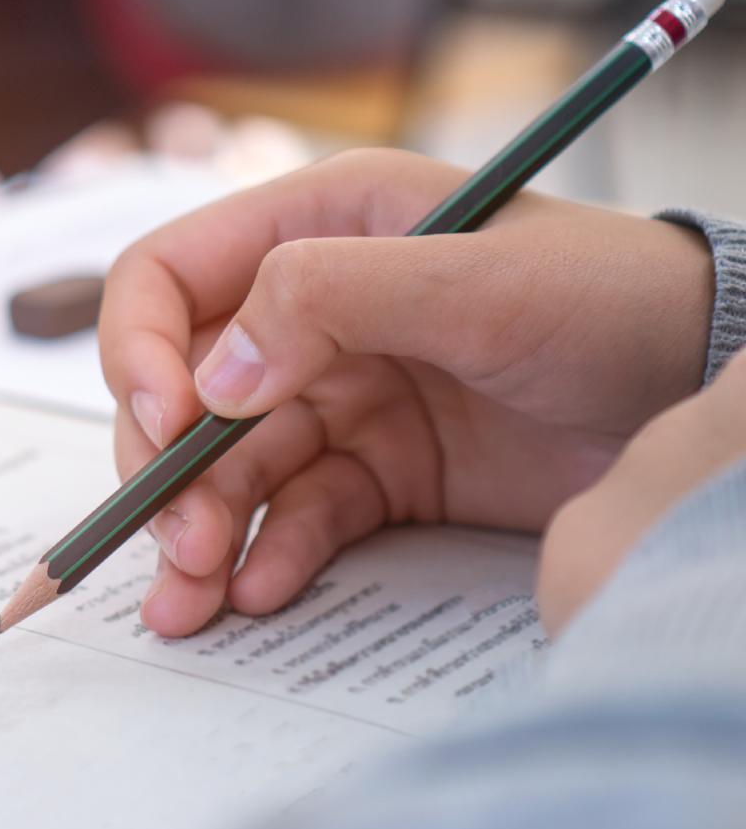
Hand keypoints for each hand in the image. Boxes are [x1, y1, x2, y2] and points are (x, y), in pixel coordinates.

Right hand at [99, 149, 713, 636]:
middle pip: (187, 393)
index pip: (169, 278)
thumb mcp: (473, 280)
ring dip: (205, 531)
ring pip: (235, 468)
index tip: (163, 425)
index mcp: (316, 230)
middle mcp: (310, 315)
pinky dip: (276, 553)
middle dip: (169, 470)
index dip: (138, 350)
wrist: (696, 386)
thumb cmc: (605, 298)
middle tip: (177, 543)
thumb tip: (210, 381)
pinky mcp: (378, 471)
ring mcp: (341, 398)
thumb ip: (330, 302)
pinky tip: (263, 591)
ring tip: (194, 598)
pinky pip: (302, 515)